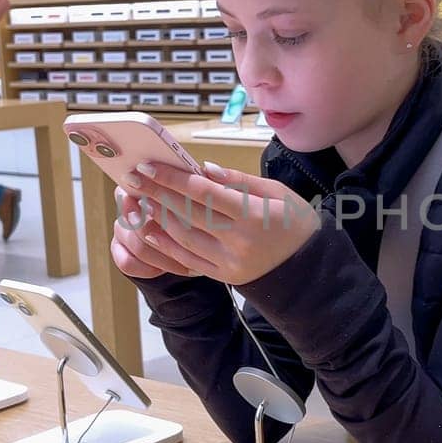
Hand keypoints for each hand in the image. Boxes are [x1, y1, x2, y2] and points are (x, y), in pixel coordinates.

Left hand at [119, 160, 319, 285]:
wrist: (308, 270)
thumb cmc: (294, 223)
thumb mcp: (277, 193)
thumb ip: (239, 181)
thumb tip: (203, 169)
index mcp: (253, 216)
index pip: (204, 193)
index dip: (173, 179)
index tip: (149, 166)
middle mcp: (237, 242)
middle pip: (187, 214)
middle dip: (156, 194)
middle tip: (133, 178)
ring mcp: (228, 263)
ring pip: (182, 237)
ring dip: (156, 216)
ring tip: (139, 199)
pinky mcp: (222, 276)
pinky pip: (186, 259)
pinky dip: (165, 243)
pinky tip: (150, 229)